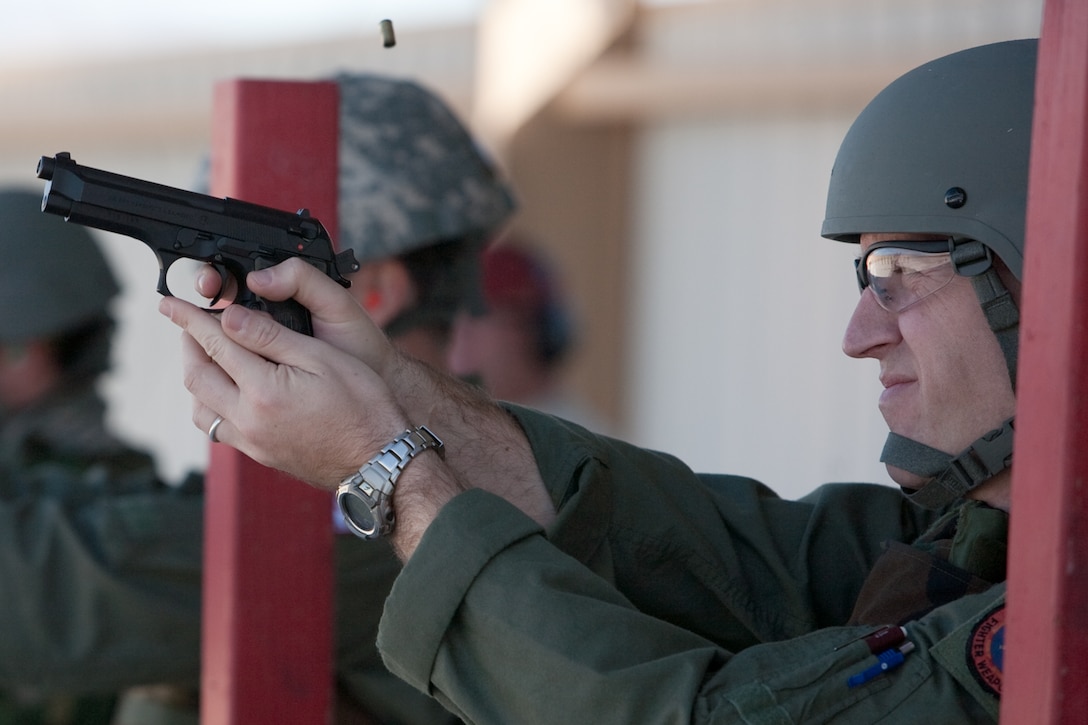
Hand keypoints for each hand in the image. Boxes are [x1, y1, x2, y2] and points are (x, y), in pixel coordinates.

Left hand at [160, 259, 404, 486]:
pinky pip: (218, 428)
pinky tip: (226, 391)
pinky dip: (210, 404)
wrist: (378, 459)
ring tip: (207, 355)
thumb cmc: (363, 406)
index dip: (190, 318)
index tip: (171, 303)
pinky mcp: (260, 454)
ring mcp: (252, 441)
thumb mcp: (323, 359)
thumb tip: (231, 318)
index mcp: (264, 390)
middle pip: (197, 376)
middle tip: (189, 323)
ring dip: (196, 377)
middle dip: (187, 344)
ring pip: (200, 408)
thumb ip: (273, 337)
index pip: (215, 343)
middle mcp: (249, 419)